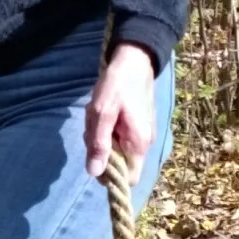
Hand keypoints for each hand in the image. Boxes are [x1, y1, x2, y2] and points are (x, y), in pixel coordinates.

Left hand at [84, 44, 158, 183]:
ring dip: (102, 136)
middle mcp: (144, 143)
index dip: (110, 176)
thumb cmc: (118, 84)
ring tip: (98, 114)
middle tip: (93, 126)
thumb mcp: (101, 113)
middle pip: (119, 163)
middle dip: (101, 150)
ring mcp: (141, 134)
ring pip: (116, 148)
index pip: (128, 178)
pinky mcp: (137, 125)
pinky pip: (119, 136)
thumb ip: (99, 144)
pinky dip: (107, 128)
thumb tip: (94, 173)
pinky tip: (103, 111)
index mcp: (139, 144)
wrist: (134, 59)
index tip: (95, 157)